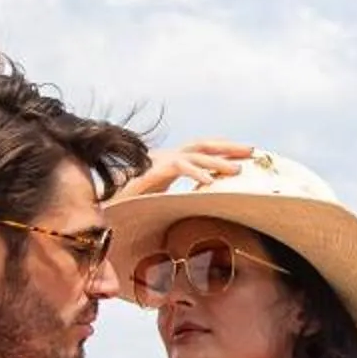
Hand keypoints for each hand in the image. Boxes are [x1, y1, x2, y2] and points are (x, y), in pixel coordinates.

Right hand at [119, 140, 257, 201]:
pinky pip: (178, 167)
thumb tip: (204, 213)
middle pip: (203, 145)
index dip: (223, 151)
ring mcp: (158, 161)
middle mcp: (166, 157)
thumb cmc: (132, 208)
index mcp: (171, 163)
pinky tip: (210, 181)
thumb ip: (182, 201)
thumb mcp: (163, 204)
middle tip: (252, 151)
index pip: (202, 151)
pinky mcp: (151, 172)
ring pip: (194, 153)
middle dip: (229, 147)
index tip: (246, 155)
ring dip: (218, 160)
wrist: (104, 208)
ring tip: (238, 170)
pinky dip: (195, 172)